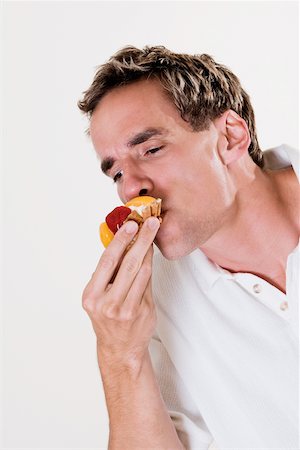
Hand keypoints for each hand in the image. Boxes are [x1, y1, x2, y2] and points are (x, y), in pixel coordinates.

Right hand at [82, 217, 160, 373]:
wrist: (120, 348)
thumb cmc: (107, 318)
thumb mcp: (97, 297)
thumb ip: (107, 273)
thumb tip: (119, 242)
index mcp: (91, 297)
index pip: (106, 262)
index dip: (119, 241)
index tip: (130, 225)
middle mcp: (108, 304)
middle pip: (127, 264)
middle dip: (141, 239)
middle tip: (150, 222)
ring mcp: (127, 309)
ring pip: (142, 272)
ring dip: (148, 250)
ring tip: (152, 234)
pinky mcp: (144, 311)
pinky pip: (148, 282)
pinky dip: (150, 265)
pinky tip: (151, 254)